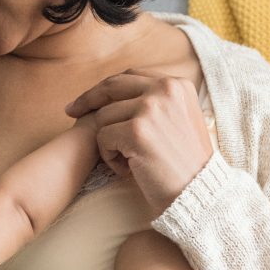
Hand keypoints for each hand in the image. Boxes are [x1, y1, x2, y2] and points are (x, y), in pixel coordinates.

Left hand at [65, 68, 213, 215]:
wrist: (198, 192)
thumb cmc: (186, 162)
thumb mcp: (180, 119)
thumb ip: (156, 101)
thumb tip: (115, 93)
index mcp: (177, 84)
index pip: (130, 77)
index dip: (106, 89)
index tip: (89, 99)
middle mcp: (165, 89)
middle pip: (111, 87)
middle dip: (88, 99)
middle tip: (71, 112)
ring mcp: (151, 108)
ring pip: (103, 116)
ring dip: (107, 142)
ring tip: (127, 161)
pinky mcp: (137, 131)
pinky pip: (103, 137)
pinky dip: (109, 157)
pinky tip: (127, 169)